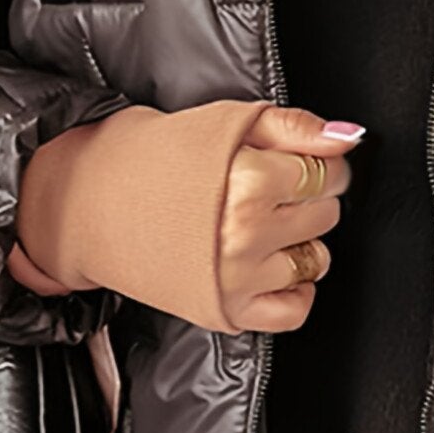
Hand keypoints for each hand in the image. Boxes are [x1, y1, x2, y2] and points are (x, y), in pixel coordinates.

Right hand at [9, 97, 363, 333]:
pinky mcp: (228, 310)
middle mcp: (247, 233)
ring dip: (299, 241)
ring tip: (262, 225)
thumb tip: (348, 138)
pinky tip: (268, 265)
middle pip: (324, 214)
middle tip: (270, 189)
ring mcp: (238, 277)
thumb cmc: (148, 157)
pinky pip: (294, 310)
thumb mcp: (221, 122)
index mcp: (248, 180)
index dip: (317, 162)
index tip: (297, 162)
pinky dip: (292, 289)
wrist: (85, 202)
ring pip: (315, 259)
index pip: (326, 172)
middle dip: (307, 197)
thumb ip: (292, 127)